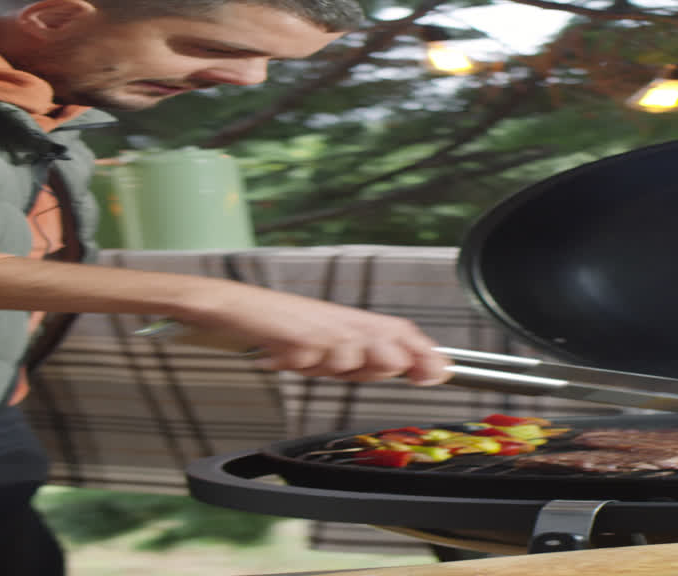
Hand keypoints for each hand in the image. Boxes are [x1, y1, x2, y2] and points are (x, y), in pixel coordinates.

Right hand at [168, 280, 451, 384]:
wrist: (234, 307)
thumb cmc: (280, 328)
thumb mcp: (328, 348)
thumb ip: (363, 361)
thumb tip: (406, 370)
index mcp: (355, 322)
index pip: (402, 333)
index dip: (426, 352)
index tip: (443, 371)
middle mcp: (344, 319)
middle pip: (386, 344)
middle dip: (386, 364)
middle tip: (363, 367)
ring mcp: (321, 323)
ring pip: (353, 355)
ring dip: (336, 366)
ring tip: (307, 359)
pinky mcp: (297, 329)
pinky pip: (314, 354)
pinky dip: (304, 361)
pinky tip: (286, 355)